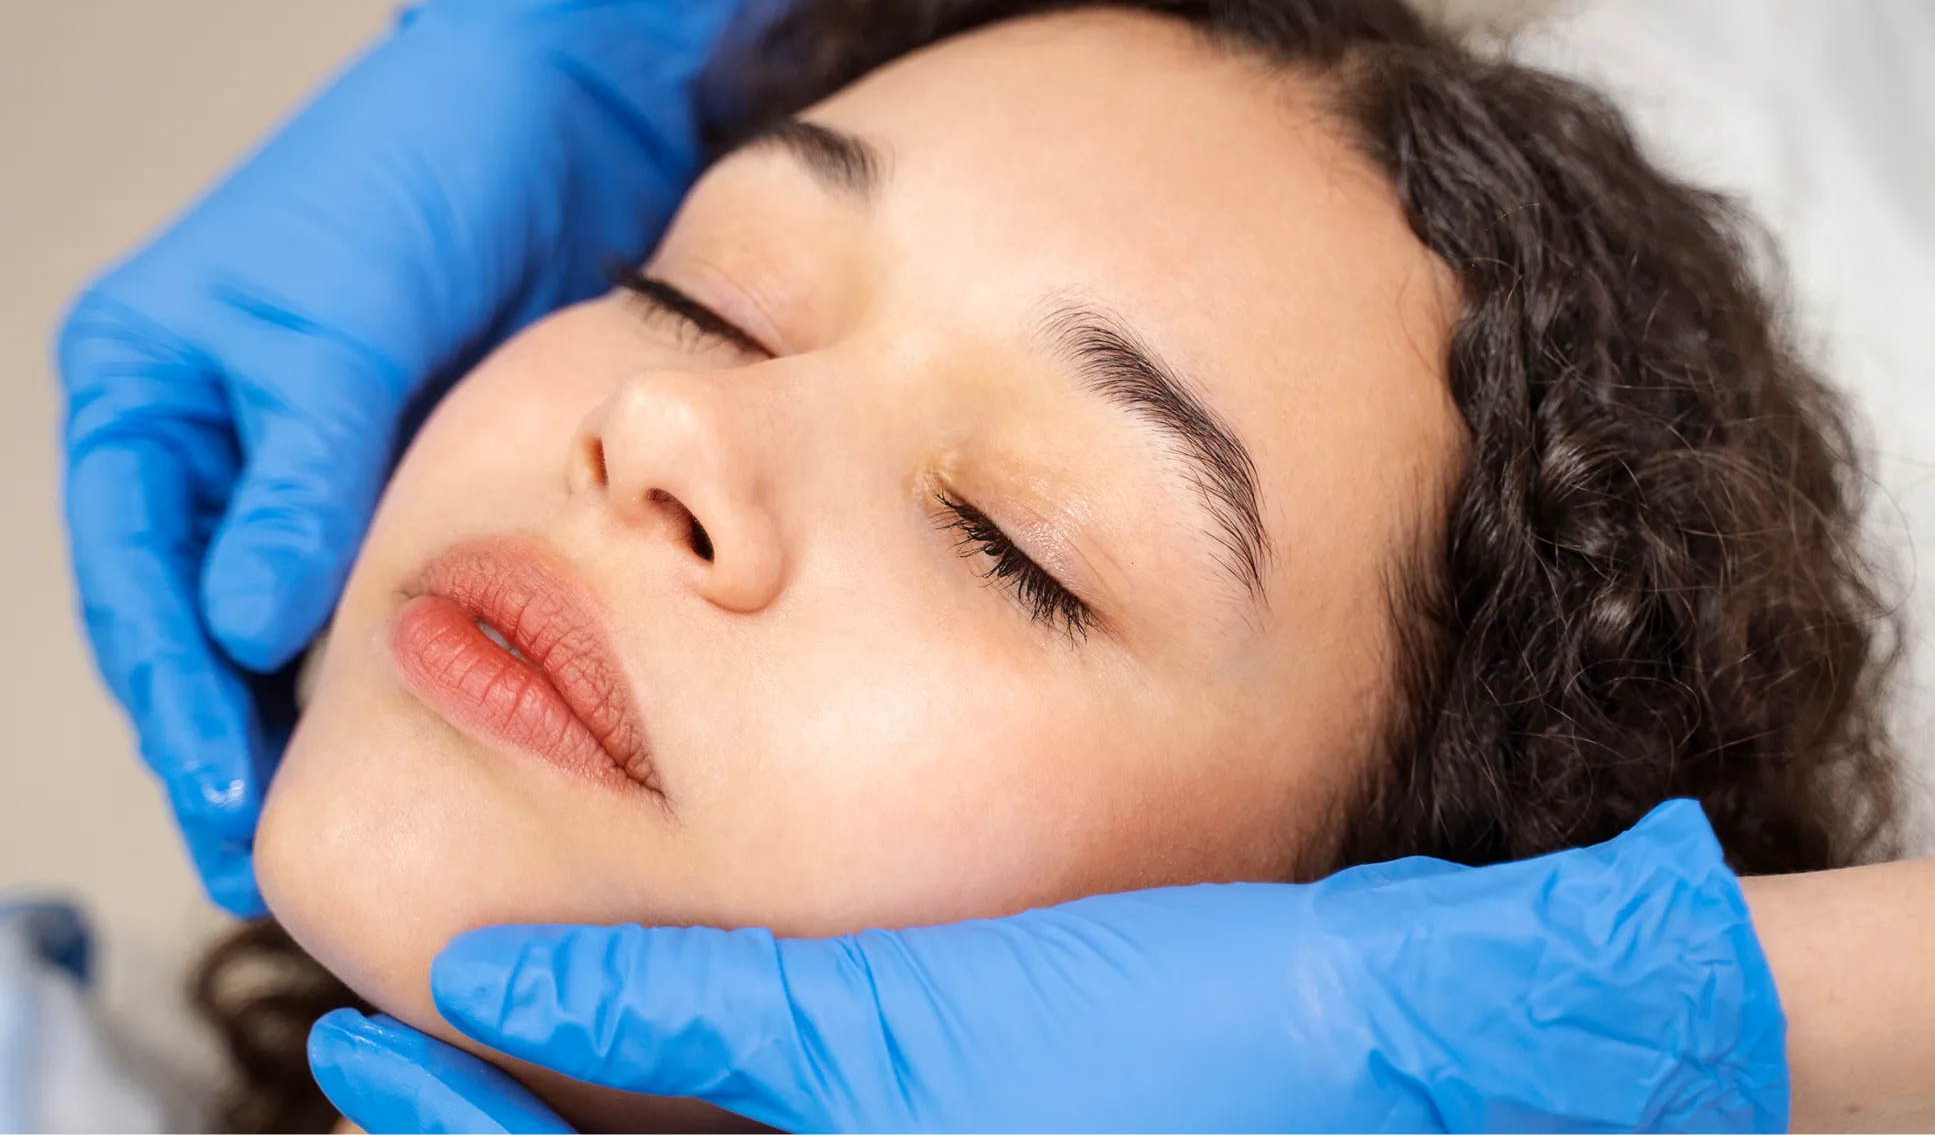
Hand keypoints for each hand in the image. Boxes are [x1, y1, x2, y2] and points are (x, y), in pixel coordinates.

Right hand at [56, 0, 746, 913]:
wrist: (560, 112)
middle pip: (193, 619)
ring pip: (283, 622)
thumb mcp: (344, 319)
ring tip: (341, 826)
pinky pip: (375, 590)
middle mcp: (216, 437)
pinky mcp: (403, 473)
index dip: (172, 695)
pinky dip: (383, 667)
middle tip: (265, 858)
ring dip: (304, 724)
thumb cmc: (426, 167)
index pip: (134, 572)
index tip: (222, 798)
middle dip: (225, 739)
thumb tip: (242, 624)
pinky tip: (413, 740)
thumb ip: (299, 471)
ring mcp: (310, 462)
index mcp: (147, 387)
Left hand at [308, 800, 1788, 1133]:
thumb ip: (703, 1023)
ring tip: (500, 1013)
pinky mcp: (976, 1125)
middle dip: (501, 1132)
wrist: (1406, 1042)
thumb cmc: (1191, 1052)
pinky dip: (703, 1076)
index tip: (353, 1053)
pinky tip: (668, 1003)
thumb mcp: (916, 1043)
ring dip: (587, 1106)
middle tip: (383, 1049)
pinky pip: (798, 1122)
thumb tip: (500, 990)